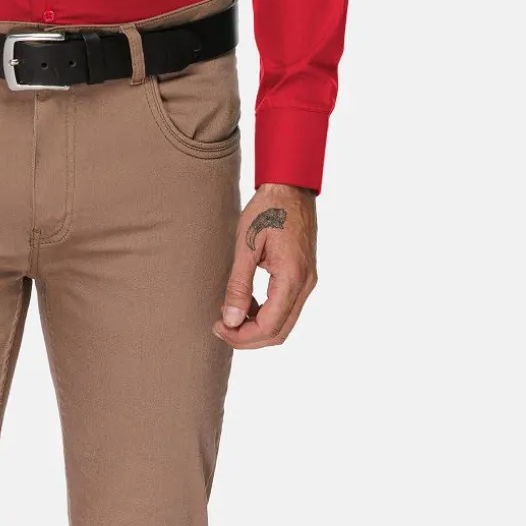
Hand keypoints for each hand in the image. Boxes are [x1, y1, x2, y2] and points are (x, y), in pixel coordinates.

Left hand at [214, 183, 318, 348]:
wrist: (291, 187)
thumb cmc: (267, 210)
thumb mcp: (246, 245)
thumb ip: (239, 285)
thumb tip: (231, 320)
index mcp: (292, 278)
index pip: (269, 326)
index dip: (241, 336)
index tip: (218, 327)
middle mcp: (305, 284)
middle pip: (278, 332)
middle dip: (247, 338)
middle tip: (220, 327)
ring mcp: (307, 281)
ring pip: (283, 323)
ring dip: (256, 327)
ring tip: (229, 316)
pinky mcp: (303, 277)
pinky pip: (286, 308)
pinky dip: (265, 314)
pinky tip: (245, 303)